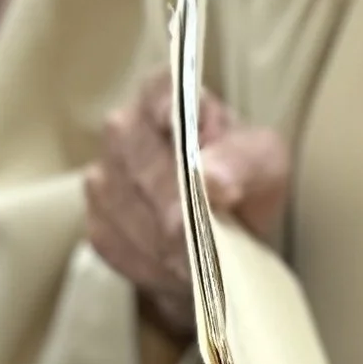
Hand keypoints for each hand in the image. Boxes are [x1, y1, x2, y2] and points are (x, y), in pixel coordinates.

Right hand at [82, 71, 290, 338]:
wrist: (226, 231)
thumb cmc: (245, 179)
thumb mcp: (265, 163)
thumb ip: (241, 162)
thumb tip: (209, 180)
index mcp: (167, 97)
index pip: (160, 92)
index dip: (167, 109)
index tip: (181, 130)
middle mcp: (125, 130)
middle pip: (140, 161)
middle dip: (173, 201)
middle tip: (200, 232)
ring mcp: (103, 177)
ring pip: (126, 209)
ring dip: (165, 240)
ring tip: (200, 260)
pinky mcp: (97, 224)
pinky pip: (119, 244)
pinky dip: (153, 263)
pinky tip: (180, 271)